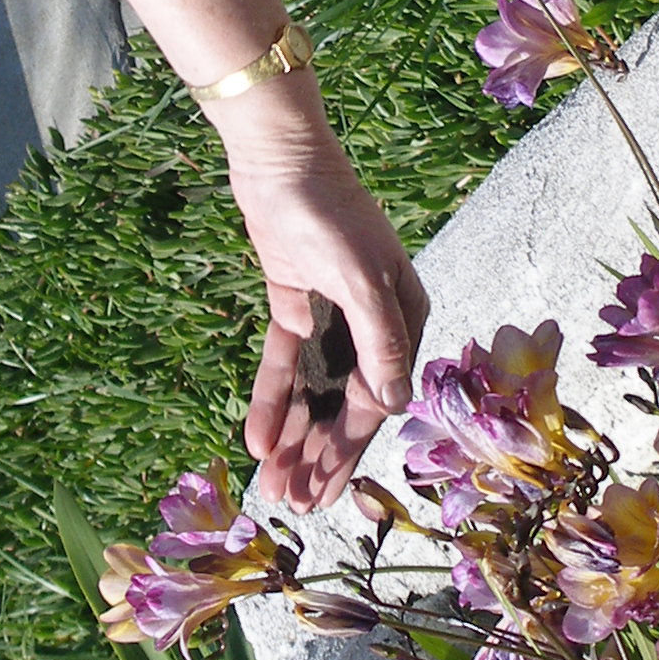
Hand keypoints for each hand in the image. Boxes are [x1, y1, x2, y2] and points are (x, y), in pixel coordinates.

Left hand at [220, 95, 430, 510]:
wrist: (279, 156)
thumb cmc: (329, 211)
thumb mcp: (358, 276)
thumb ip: (378, 341)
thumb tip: (393, 405)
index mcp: (403, 318)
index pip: (373, 400)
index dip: (346, 450)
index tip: (321, 493)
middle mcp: (372, 324)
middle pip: (342, 405)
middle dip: (318, 456)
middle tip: (292, 503)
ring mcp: (331, 315)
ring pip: (312, 391)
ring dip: (293, 436)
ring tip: (271, 483)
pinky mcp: (295, 303)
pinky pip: (285, 363)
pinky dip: (271, 398)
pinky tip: (256, 436)